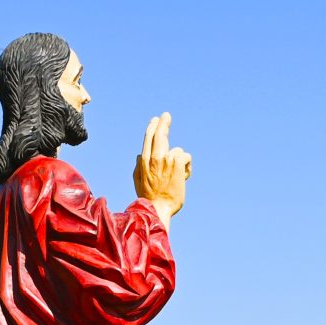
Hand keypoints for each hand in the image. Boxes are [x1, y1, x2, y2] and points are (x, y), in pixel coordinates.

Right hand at [132, 113, 191, 227]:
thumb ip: (138, 166)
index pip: (148, 138)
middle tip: (166, 116)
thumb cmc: (148, 198)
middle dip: (163, 123)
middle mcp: (154, 157)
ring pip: (177, 150)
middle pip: (159, 134)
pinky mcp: (177, 162)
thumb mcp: (138, 180)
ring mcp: (166, 159)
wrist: (158, 208)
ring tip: (177, 177)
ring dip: (179, 162)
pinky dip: (187, 167)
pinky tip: (183, 177)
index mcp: (144, 161)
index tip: (156, 120)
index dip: (152, 127)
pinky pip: (185, 157)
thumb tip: (139, 155)